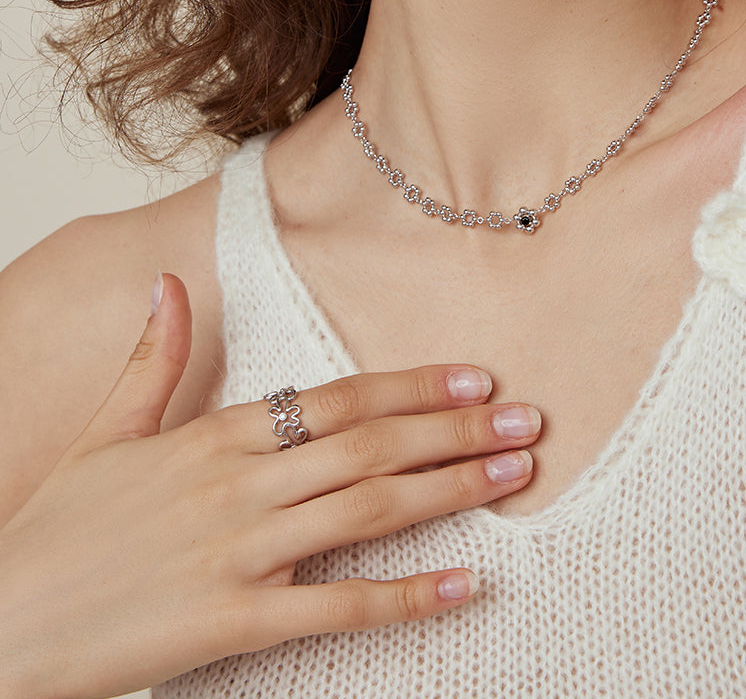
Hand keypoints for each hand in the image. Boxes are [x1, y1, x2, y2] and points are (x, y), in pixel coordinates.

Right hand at [0, 273, 539, 698]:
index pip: (336, 399)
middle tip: (527, 422)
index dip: (411, 387)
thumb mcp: (106, 432)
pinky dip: (406, 597)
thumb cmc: (59, 528)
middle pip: (369, 448)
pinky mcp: (234, 623)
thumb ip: (151, 357)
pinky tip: (466, 585)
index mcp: (215, 436)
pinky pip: (337, 609)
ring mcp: (239, 554)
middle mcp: (238, 486)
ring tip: (512, 476)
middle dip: (453, 432)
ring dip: (448, 492)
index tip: (474, 378)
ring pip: (367, 514)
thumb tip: (167, 280)